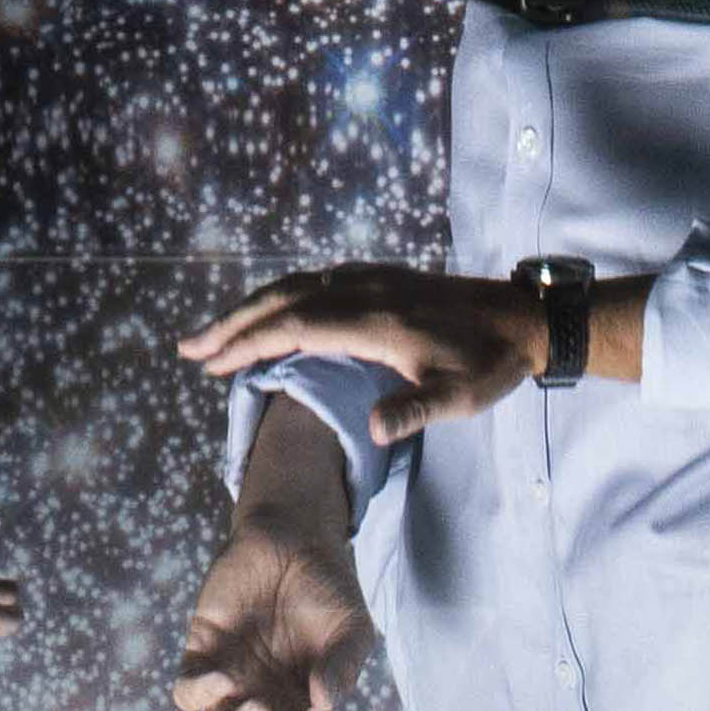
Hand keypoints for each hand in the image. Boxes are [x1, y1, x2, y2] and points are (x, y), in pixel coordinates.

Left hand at [167, 513, 369, 710]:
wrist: (295, 541)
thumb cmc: (327, 592)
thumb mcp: (351, 630)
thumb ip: (343, 668)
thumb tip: (324, 704)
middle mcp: (266, 710)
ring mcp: (231, 688)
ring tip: (256, 707)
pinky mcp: (202, 656)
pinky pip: (186, 695)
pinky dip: (200, 695)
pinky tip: (226, 675)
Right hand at [178, 263, 578, 437]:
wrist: (522, 318)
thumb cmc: (489, 363)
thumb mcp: (459, 397)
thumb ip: (415, 410)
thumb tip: (372, 431)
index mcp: (372, 320)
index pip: (294, 327)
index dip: (248, 343)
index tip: (209, 361)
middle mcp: (362, 291)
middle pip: (282, 300)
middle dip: (231, 323)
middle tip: (187, 347)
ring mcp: (369, 280)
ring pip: (295, 287)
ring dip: (251, 308)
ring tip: (215, 335)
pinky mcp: (378, 278)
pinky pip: (314, 283)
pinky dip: (279, 298)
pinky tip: (271, 314)